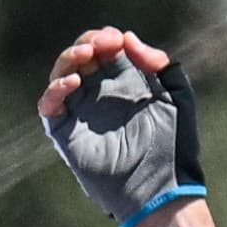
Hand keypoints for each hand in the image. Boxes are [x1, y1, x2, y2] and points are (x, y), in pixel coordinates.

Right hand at [41, 27, 204, 226]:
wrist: (163, 187)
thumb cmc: (176, 145)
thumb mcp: (177, 96)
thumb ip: (159, 63)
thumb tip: (128, 39)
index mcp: (124, 84)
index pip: (104, 50)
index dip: (106, 38)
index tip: (117, 40)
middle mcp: (100, 95)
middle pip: (80, 57)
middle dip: (87, 43)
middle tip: (101, 44)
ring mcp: (82, 114)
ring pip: (60, 75)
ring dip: (68, 59)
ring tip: (86, 55)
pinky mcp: (67, 134)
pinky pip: (49, 106)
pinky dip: (54, 90)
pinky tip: (73, 81)